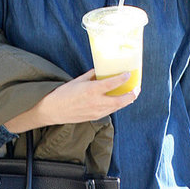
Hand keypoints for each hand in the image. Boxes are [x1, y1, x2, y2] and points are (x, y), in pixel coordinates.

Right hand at [7, 68, 139, 130]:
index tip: (128, 74)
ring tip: (131, 95)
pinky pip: (110, 111)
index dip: (124, 78)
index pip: (113, 83)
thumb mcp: (78, 80)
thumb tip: (101, 71)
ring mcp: (97, 111)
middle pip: (121, 100)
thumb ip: (92, 75)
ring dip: (126, 101)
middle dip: (132, 94)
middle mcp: (97, 102)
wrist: (53, 110)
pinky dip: (116, 106)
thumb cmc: (63, 93)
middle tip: (137, 88)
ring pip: (117, 107)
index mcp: (92, 90)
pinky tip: (117, 101)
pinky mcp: (94, 117)